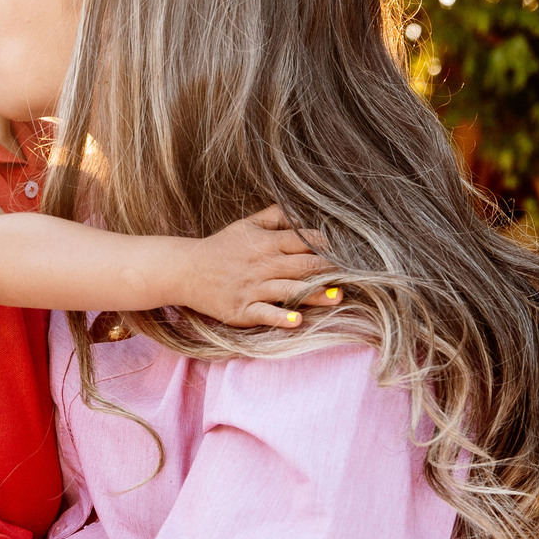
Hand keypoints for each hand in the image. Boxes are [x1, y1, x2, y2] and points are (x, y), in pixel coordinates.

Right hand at [185, 206, 341, 329]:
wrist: (185, 270)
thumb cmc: (220, 248)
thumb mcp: (246, 225)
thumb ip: (275, 217)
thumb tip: (303, 217)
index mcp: (265, 243)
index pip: (303, 241)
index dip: (327, 245)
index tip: (347, 252)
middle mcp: (262, 264)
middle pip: (303, 265)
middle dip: (329, 269)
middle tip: (353, 275)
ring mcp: (252, 288)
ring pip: (290, 290)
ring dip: (315, 294)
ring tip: (337, 297)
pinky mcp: (242, 309)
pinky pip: (265, 314)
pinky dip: (282, 318)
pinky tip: (299, 322)